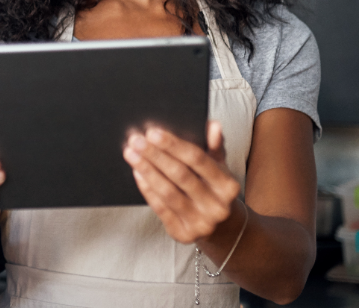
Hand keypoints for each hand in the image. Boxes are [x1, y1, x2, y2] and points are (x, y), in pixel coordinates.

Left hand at [123, 121, 240, 243]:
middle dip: (155, 155)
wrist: (223, 230)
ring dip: (147, 171)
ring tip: (131, 154)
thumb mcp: (220, 169)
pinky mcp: (184, 234)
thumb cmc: (214, 190)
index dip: (173, 145)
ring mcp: (201, 223)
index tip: (152, 132)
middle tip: (135, 140)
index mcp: (228, 186)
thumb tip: (213, 124)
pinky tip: (137, 174)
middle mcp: (217, 206)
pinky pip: (161, 209)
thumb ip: (214, 146)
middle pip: (180, 175)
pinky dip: (147, 190)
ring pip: (168, 193)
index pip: (198, 160)